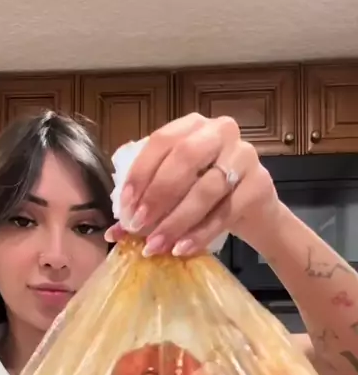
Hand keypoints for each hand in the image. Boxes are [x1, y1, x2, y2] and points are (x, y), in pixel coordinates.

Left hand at [105, 113, 278, 256]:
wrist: (253, 209)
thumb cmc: (205, 194)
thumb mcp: (174, 192)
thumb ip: (145, 204)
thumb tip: (113, 233)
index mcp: (192, 126)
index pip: (161, 141)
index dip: (140, 174)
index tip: (124, 207)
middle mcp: (220, 131)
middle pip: (185, 158)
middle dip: (157, 195)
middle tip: (138, 226)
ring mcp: (244, 155)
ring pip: (206, 189)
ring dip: (176, 220)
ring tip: (156, 245)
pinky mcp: (260, 184)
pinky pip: (226, 211)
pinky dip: (201, 233)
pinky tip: (182, 248)